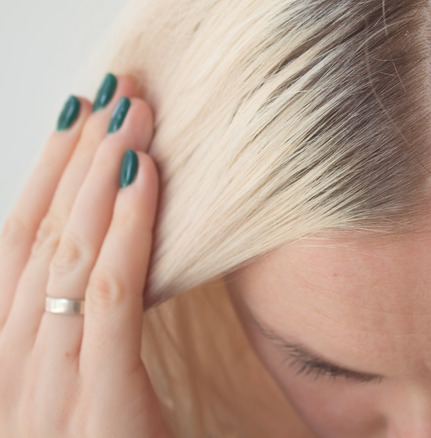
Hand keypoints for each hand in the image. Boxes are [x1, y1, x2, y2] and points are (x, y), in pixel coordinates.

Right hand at [0, 74, 167, 436]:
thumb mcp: (97, 398)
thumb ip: (92, 337)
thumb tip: (115, 262)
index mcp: (12, 367)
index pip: (21, 253)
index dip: (46, 181)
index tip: (76, 121)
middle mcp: (13, 374)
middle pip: (39, 242)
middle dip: (74, 161)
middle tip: (111, 96)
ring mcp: (43, 396)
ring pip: (64, 259)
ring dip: (98, 176)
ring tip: (129, 115)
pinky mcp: (96, 413)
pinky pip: (106, 303)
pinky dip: (124, 233)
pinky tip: (144, 177)